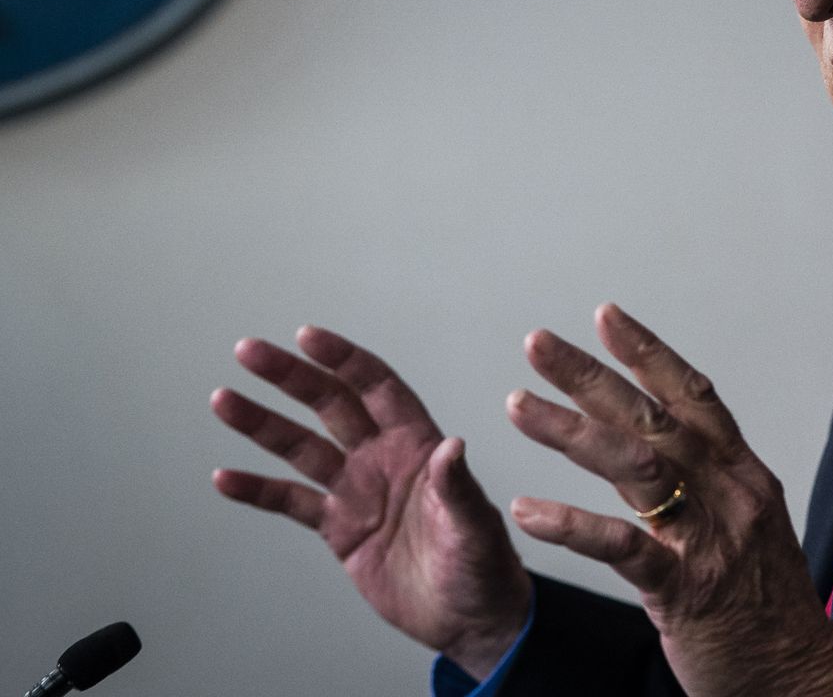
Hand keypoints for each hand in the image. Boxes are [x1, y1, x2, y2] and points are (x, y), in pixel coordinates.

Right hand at [211, 326, 532, 678]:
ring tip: (224, 400)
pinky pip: (291, 502)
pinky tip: (225, 477)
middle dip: (291, 377)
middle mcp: (383, 460)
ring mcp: (357, 492)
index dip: (344, 360)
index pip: (377, 388)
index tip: (308, 337)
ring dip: (262, 425)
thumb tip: (452, 446)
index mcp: (419, 446)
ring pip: (300, 448)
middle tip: (249, 351)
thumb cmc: (484, 566)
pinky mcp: (339, 528)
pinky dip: (257, 491)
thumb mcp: (474, 526)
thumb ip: (456, 487)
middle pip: (330, 406)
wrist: (468, 619)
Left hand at [506, 303, 832, 696]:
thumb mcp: (749, 529)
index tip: (605, 316)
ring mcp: (711, 542)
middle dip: (591, 376)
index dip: (648, 352)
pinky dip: (571, 525)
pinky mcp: (687, 592)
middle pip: (654, 418)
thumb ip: (712, 486)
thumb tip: (672, 445)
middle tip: (537, 344)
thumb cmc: (768, 610)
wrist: (799, 678)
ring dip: (570, 430)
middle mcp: (731, 495)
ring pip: (635, 467)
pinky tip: (526, 510)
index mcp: (746, 476)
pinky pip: (622, 548)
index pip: (694, 397)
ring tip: (517, 406)